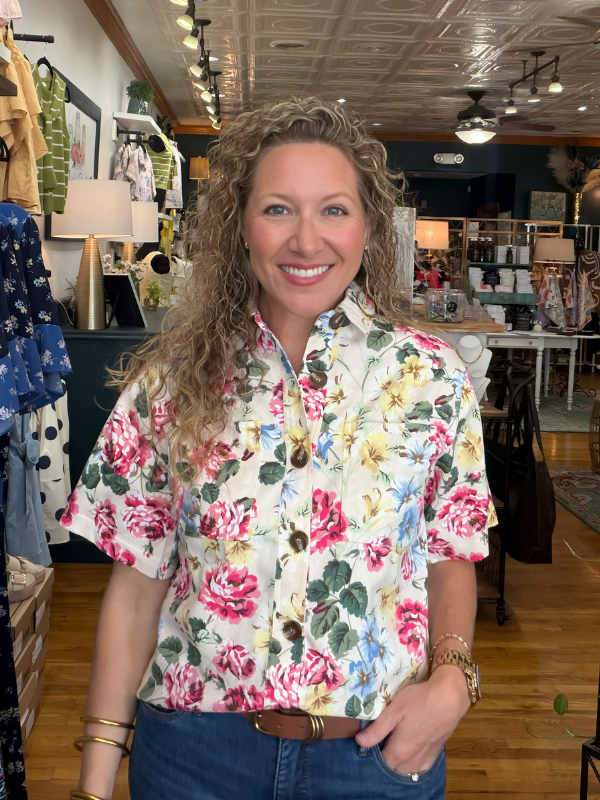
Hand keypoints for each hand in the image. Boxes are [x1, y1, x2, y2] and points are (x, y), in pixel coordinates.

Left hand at [355, 665, 470, 774]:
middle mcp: (413, 759)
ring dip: (400, 762)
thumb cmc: (419, 700)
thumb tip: (360, 742)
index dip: (374, 751)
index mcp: (400, 750)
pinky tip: (412, 751)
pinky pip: (422, 765)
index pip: (382, 761)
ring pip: (409, 769)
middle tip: (383, 740)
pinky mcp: (436, 750)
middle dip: (387, 758)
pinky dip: (414, 762)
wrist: (450, 697)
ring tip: (395, 745)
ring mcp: (427, 756)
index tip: (371, 738)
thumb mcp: (394, 710)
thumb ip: (377, 729)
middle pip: (395, 767)